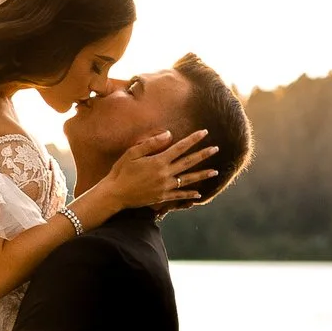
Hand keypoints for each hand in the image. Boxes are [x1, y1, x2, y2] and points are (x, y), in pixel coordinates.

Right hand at [100, 128, 217, 211]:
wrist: (115, 193)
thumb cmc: (121, 171)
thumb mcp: (132, 153)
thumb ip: (152, 143)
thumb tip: (169, 134)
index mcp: (158, 161)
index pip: (180, 147)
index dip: (193, 139)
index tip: (204, 132)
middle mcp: (165, 174)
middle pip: (188, 162)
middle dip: (203, 155)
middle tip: (216, 149)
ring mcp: (165, 187)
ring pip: (188, 180)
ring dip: (202, 175)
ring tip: (215, 171)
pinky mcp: (162, 197)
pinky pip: (179, 196)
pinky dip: (190, 195)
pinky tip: (199, 194)